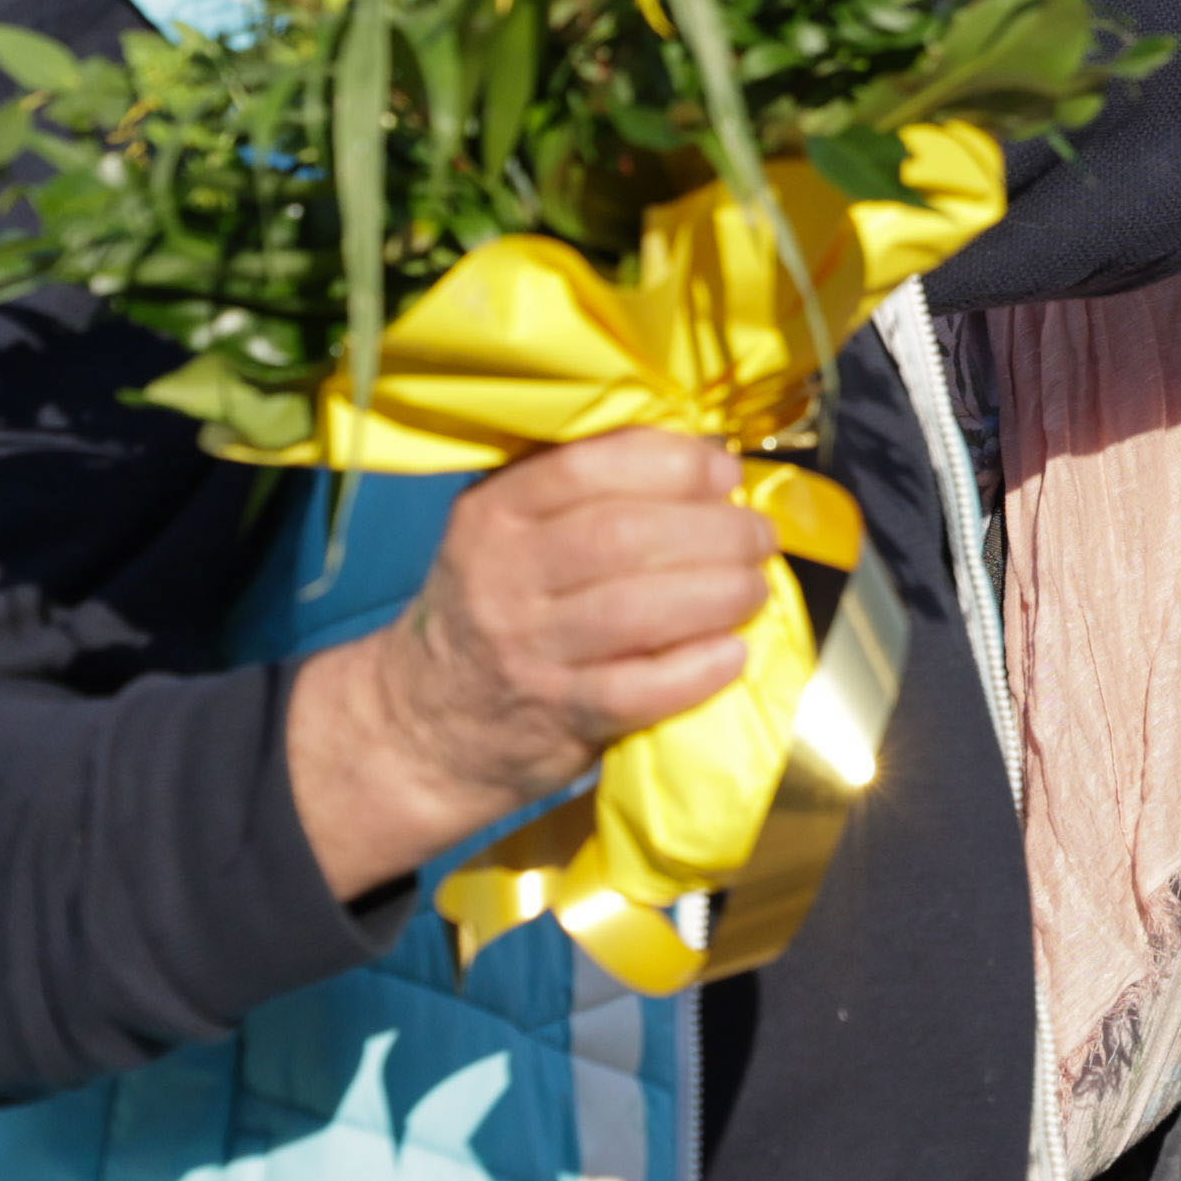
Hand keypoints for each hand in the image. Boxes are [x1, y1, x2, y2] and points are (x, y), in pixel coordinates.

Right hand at [284, 431, 781, 898]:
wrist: (423, 722)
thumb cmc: (496, 609)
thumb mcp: (512, 534)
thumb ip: (588, 491)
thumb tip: (706, 457)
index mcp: (495, 515)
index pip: (586, 468)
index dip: (672, 465)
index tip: (724, 473)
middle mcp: (503, 577)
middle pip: (624, 537)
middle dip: (713, 531)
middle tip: (757, 536)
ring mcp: (528, 651)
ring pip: (636, 610)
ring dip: (718, 593)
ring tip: (752, 588)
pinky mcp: (558, 716)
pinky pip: (640, 689)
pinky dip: (698, 669)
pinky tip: (732, 652)